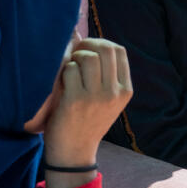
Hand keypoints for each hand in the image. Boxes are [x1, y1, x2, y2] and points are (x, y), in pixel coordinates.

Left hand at [43, 37, 132, 187]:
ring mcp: (96, 97)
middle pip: (105, 48)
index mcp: (125, 90)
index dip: (101, 43)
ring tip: (69, 69)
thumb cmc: (87, 121)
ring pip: (87, 56)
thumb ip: (104, 72)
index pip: (119, 51)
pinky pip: (70, 70)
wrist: (74, 153)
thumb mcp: (107, 100)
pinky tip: (62, 82)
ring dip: (74, 58)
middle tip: (75, 54)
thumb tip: (79, 34)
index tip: (89, 50)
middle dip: (87, 44)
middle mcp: (114, 92)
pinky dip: (63, 71)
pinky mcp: (76, 101)